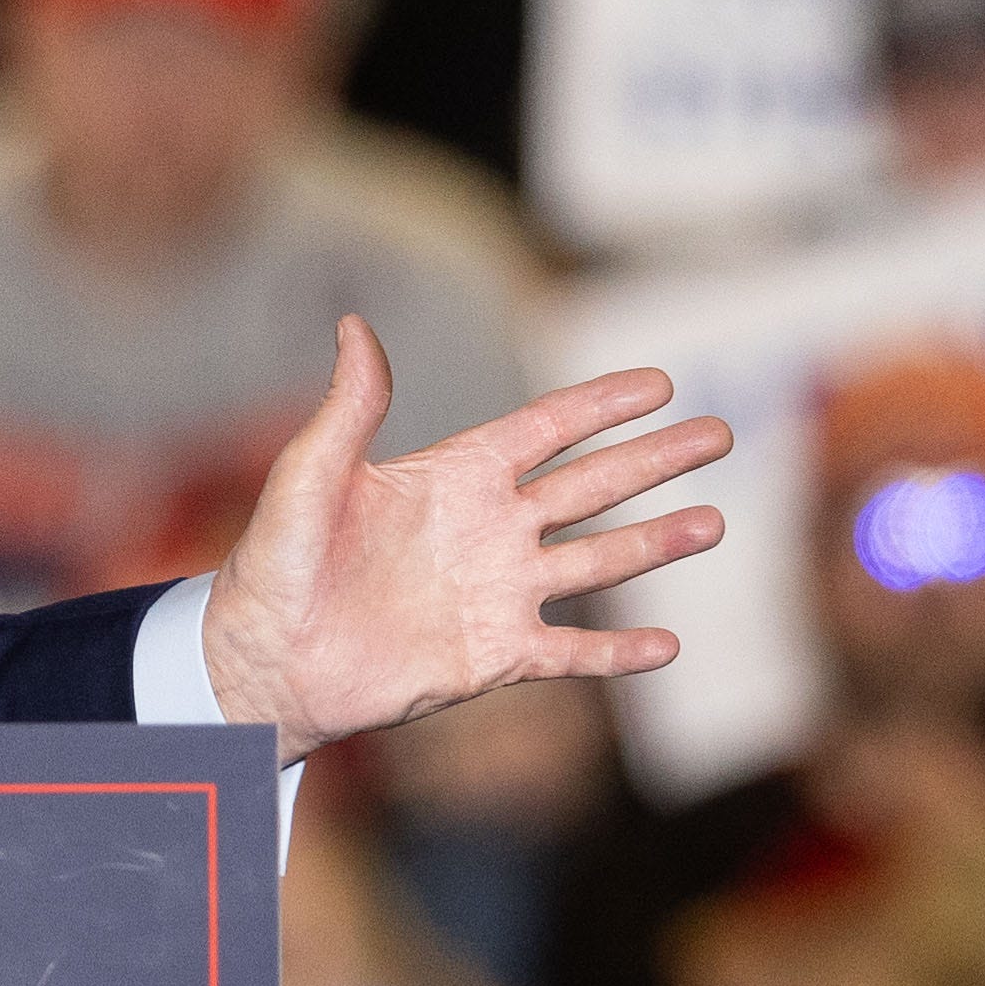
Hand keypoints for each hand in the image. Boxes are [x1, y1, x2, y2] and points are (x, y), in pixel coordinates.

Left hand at [187, 327, 732, 751]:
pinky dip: (617, 652)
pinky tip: (667, 646)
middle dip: (655, 460)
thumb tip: (352, 324)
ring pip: (597, 561)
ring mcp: (497, 593)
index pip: (545, 430)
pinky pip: (571, 652)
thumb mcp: (309, 474)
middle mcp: (487, 529)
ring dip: (656, 543)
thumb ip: (350, 407)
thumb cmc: (275, 563)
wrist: (264, 660)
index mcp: (452, 477)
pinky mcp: (494, 655)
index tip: (660, 382)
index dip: (601, 405)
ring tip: (715, 524)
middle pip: (591, 486)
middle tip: (720, 434)